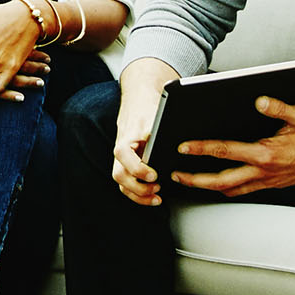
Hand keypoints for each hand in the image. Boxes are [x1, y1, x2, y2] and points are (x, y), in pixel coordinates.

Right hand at [110, 71, 171, 206]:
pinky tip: (153, 196)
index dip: (138, 169)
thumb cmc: (148, 106)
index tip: (154, 174)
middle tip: (157, 188)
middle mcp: (121, 151)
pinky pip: (128, 183)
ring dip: (138, 195)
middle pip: (119, 175)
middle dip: (137, 187)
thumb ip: (159, 133)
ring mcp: (123, 159)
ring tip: (157, 198)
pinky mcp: (129, 163)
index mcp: (125, 138)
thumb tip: (174, 147)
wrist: (139, 97)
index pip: (123, 156)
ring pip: (122, 183)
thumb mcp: (155, 116)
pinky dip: (139, 193)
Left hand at [171, 98, 294, 199]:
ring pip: (232, 190)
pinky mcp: (276, 185)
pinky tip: (220, 183)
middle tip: (173, 175)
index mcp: (268, 153)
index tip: (182, 147)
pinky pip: (245, 191)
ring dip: (208, 187)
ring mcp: (270, 182)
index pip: (226, 151)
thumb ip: (280, 108)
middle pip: (221, 181)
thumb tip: (259, 101)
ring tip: (189, 181)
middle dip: (194, 180)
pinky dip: (228, 189)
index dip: (201, 149)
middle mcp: (266, 172)